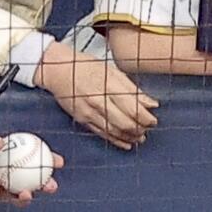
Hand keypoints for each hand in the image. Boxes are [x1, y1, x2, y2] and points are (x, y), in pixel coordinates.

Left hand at [0, 149, 63, 204]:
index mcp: (11, 155)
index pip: (34, 157)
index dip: (48, 160)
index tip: (59, 161)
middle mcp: (9, 170)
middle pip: (32, 178)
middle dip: (45, 183)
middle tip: (52, 185)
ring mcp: (0, 183)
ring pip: (21, 190)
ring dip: (30, 193)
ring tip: (33, 193)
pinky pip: (6, 197)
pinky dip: (16, 198)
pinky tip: (22, 195)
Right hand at [35, 42, 158, 149]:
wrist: (57, 70)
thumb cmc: (86, 67)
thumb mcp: (113, 72)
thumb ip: (133, 89)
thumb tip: (152, 103)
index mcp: (109, 86)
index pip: (133, 108)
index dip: (146, 118)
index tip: (153, 121)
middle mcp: (99, 100)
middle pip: (125, 122)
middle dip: (140, 129)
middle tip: (148, 130)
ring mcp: (89, 111)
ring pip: (114, 130)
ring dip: (129, 137)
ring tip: (139, 137)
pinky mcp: (82, 119)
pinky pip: (102, 133)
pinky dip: (116, 140)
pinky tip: (126, 144)